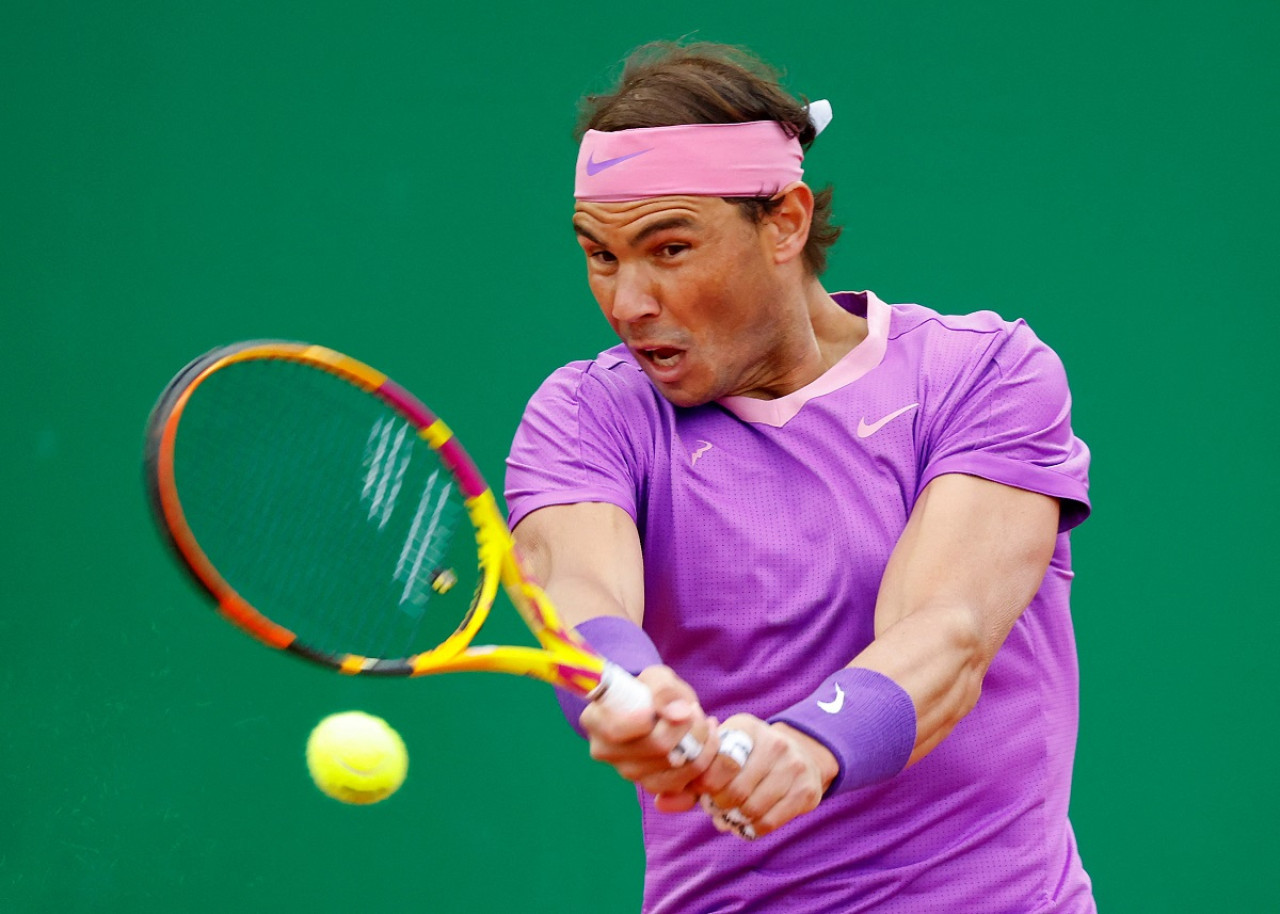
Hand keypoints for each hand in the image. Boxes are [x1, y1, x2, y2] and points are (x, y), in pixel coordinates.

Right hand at [579, 666, 720, 796]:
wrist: (659, 712)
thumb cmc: (652, 691)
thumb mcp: (657, 677)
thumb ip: (665, 690)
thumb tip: (678, 713)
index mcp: (596, 720)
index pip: (617, 728)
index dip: (647, 718)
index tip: (667, 705)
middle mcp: (606, 751)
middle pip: (656, 747)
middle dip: (688, 726)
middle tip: (695, 710)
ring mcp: (628, 772)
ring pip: (674, 767)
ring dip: (700, 744)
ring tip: (703, 722)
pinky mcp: (650, 787)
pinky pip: (683, 784)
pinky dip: (703, 763)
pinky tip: (705, 744)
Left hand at [676, 716, 838, 838]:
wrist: (804, 754)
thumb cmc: (750, 757)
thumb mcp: (724, 754)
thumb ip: (691, 779)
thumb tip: (660, 803)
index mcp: (747, 727)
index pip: (720, 761)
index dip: (705, 784)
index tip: (702, 791)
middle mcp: (775, 743)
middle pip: (735, 790)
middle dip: (719, 805)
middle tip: (714, 808)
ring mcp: (794, 766)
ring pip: (752, 808)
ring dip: (735, 819)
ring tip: (729, 816)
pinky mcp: (807, 791)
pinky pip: (770, 821)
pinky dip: (752, 828)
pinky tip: (746, 822)